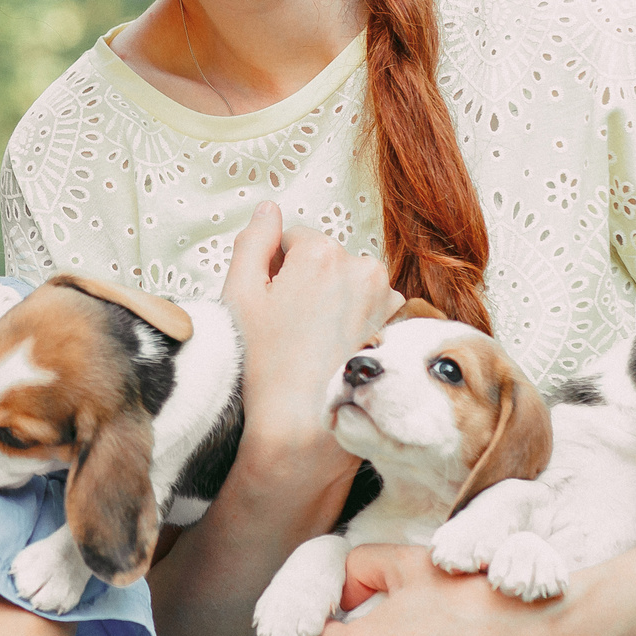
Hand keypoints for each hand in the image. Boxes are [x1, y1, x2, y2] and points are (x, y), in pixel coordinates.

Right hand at [221, 203, 400, 484]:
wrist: (303, 424)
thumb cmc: (265, 364)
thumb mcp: (240, 295)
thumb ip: (253, 241)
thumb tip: (268, 210)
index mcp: (319, 252)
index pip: (292, 239)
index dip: (275, 270)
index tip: (271, 304)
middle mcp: (359, 266)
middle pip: (324, 258)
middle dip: (308, 281)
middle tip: (289, 325)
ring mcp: (384, 295)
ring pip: (348, 280)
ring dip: (333, 298)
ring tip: (313, 339)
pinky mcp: (396, 322)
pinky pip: (371, 304)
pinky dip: (355, 317)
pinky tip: (336, 346)